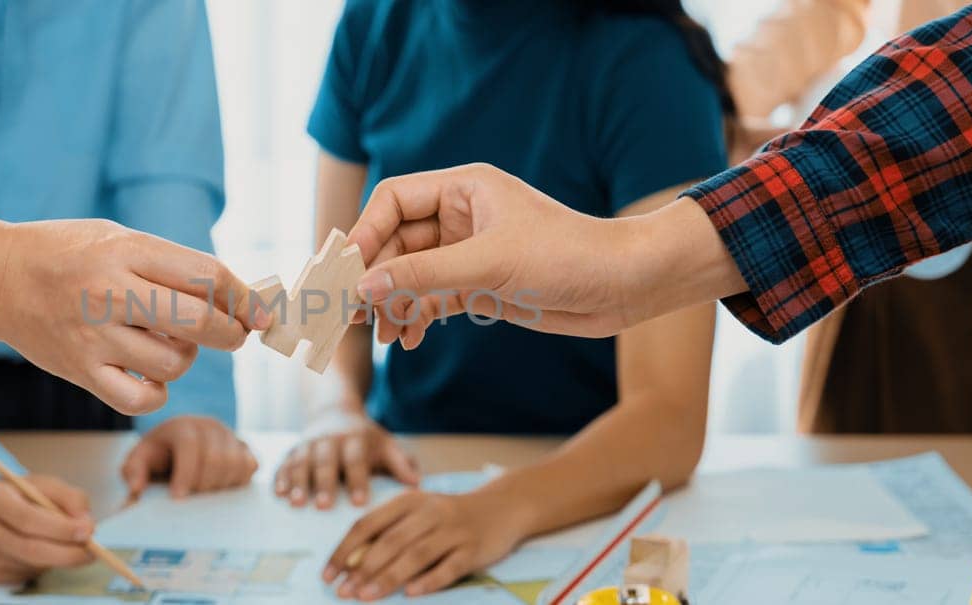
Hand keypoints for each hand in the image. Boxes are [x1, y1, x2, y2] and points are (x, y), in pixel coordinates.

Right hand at [0, 215, 269, 415]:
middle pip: (198, 321)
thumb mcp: (121, 238)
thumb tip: (239, 301)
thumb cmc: (71, 254)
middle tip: (233, 334)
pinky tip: (151, 376)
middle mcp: (110, 292)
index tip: (261, 312)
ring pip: (172, 363)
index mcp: (126, 251)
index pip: (206, 275)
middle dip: (231, 333)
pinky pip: (139, 399)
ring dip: (186, 359)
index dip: (244, 297)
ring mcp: (93, 335)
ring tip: (170, 345)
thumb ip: (173, 266)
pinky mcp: (79, 370)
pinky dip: (157, 393)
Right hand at [0, 475, 95, 583]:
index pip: (27, 518)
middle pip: (30, 549)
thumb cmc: (19, 496)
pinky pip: (25, 574)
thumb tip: (87, 524)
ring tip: (68, 544)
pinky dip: (43, 565)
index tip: (88, 531)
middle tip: (92, 551)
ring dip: (58, 558)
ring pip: (32, 564)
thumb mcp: (42, 486)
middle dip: (67, 553)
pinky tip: (41, 551)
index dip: (60, 528)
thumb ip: (69, 498)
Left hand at [120, 416, 256, 501]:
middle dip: (203, 485)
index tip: (178, 497)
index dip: (186, 473)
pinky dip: (237, 482)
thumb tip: (137, 488)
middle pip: (217, 457)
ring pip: (235, 464)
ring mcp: (230, 436)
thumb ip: (132, 473)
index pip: (190, 444)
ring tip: (203, 495)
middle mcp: (209, 426)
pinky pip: (250, 466)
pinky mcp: (244, 448)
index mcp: (182, 425)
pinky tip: (219, 489)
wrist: (176, 452)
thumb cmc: (157, 459)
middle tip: (191, 501)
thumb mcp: (138, 462)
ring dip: (220, 486)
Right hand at [274, 411, 417, 508]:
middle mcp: (330, 439)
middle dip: (324, 483)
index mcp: (356, 439)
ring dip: (298, 482)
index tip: (359, 502)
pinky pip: (284, 462)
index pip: (357, 460)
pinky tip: (278, 494)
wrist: (335, 411)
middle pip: (326, 461)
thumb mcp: (386, 444)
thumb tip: (417, 484)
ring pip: (302, 462)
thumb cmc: (366, 439)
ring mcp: (309, 443)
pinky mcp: (293, 449)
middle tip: (324, 506)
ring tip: (296, 503)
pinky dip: (280, 477)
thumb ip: (400, 463)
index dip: (358, 480)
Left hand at [323, 491, 525, 600]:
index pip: (368, 524)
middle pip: (390, 541)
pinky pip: (448, 567)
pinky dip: (429, 581)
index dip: (345, 550)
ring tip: (367, 597)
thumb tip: (352, 565)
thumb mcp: (417, 515)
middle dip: (363, 569)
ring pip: (416, 555)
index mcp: (408, 501)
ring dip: (388, 578)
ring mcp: (453, 530)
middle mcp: (430, 512)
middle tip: (344, 592)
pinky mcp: (474, 549)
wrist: (501, 507)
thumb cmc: (447, 516)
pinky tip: (411, 594)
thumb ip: (387, 533)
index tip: (329, 573)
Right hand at [345, 163, 744, 346]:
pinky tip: (409, 339)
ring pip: (410, 275)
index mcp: (464, 188)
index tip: (347, 271)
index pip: (394, 200)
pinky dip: (415, 317)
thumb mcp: (490, 264)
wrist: (625, 286)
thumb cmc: (569, 255)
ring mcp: (469, 252)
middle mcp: (462, 216)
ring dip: (392, 303)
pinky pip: (431, 298)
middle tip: (352, 313)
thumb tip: (365, 287)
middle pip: (395, 242)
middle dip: (375, 277)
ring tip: (384, 335)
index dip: (365, 233)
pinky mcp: (480, 285)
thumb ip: (424, 275)